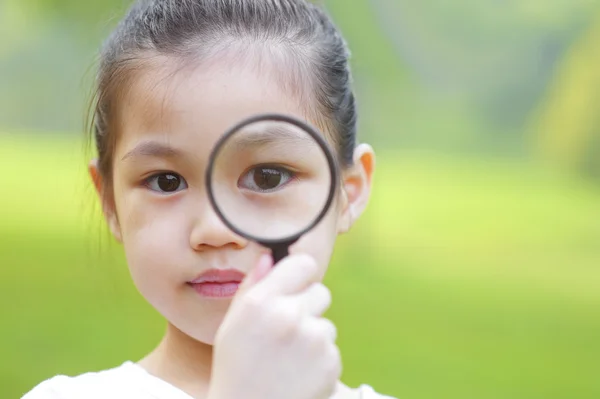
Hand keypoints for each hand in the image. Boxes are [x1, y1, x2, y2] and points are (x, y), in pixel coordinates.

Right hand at [208, 253, 340, 398]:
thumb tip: (269, 257)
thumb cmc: (236, 369)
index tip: (295, 286)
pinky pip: (332, 348)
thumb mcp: (232, 324)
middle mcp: (289, 316)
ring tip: (289, 359)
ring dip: (313, 336)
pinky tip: (299, 374)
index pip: (303, 263)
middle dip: (308, 307)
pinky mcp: (331, 363)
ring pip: (326, 323)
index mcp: (261, 302)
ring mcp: (313, 340)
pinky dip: (320, 360)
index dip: (299, 275)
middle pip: (321, 291)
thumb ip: (252, 286)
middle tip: (286, 331)